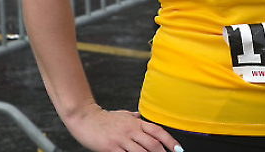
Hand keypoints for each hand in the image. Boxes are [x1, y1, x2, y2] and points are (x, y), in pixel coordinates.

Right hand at [64, 104, 182, 151]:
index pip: (157, 130)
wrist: (86, 118)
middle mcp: (131, 130)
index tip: (178, 149)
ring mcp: (121, 139)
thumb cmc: (105, 118)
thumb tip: (144, 117)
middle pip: (152, 143)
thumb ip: (135, 118)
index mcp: (136, 122)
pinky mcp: (111, 148)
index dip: (169, 140)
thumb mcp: (123, 115)